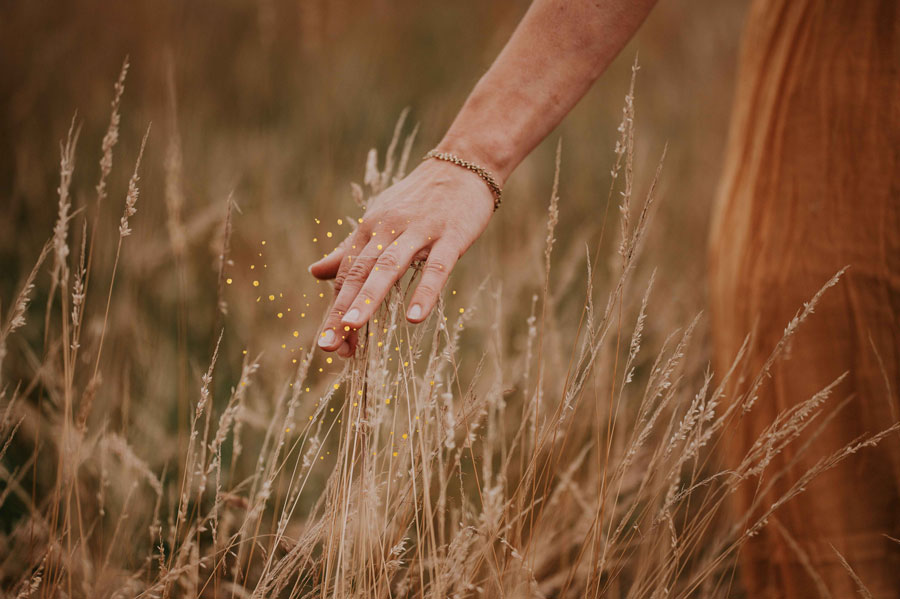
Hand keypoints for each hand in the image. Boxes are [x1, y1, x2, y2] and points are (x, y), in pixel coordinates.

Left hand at [309, 158, 494, 356]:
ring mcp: (419, 232)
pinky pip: (436, 268)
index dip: (337, 309)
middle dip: (342, 310)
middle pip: (360, 273)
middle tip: (328, 345)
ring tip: (354, 327)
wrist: (464, 165)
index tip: (328, 343)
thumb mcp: (380, 219)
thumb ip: (349, 248)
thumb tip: (315, 272)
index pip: (347, 274)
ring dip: (369, 297)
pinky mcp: (450, 236)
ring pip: (389, 267)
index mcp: (369, 228)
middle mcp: (387, 229)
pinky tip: (415, 318)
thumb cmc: (421, 199)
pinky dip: (424, 292)